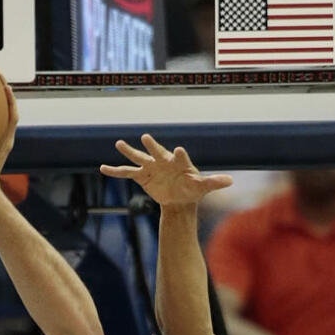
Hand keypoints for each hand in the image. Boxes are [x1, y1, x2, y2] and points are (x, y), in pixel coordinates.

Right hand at [101, 135, 231, 207]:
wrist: (179, 197)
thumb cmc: (192, 188)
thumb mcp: (203, 186)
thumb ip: (214, 182)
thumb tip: (231, 181)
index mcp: (178, 162)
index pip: (180, 156)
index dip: (180, 154)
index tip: (179, 151)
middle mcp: (163, 161)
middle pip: (156, 151)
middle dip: (152, 146)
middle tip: (146, 137)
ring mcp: (151, 167)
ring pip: (138, 158)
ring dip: (129, 151)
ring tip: (118, 143)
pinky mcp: (142, 176)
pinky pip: (126, 173)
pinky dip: (115, 171)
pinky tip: (103, 168)